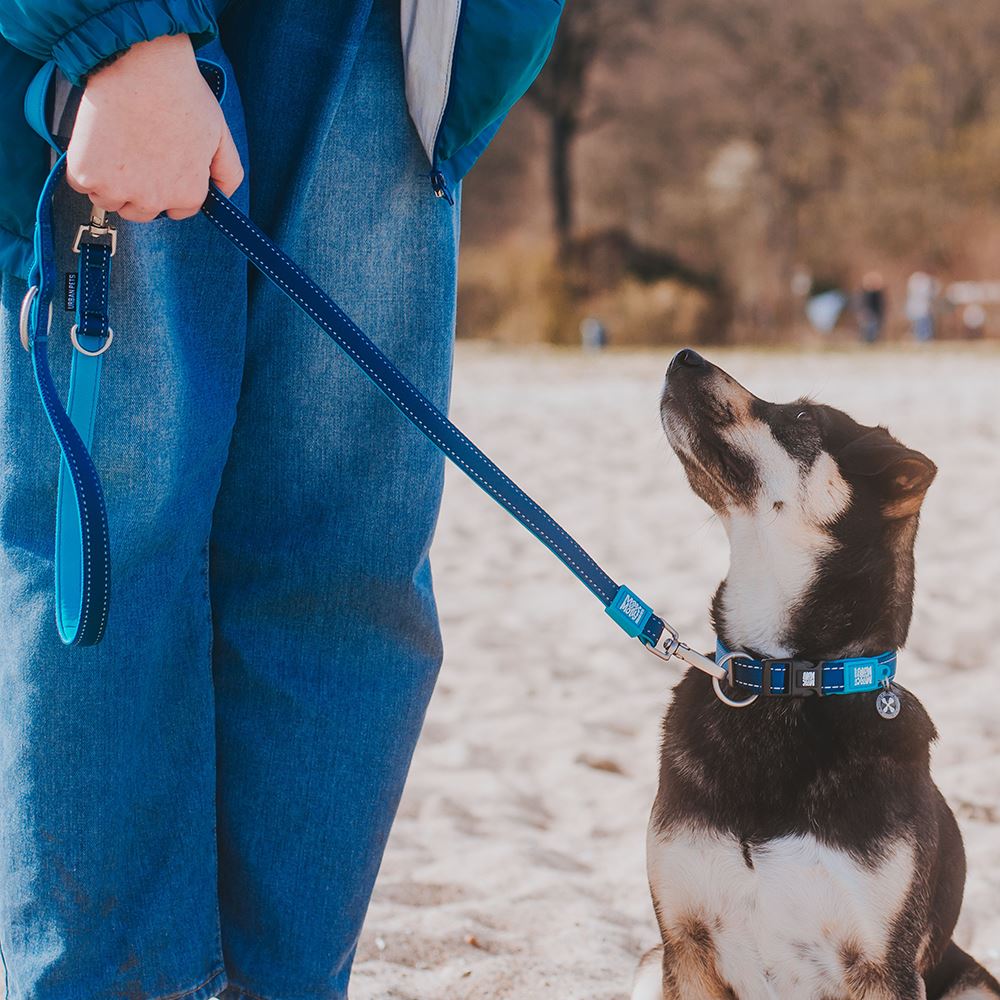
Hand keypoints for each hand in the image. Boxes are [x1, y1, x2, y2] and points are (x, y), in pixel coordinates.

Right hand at [66, 33, 243, 221]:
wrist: (141, 62)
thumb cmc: (182, 94)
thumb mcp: (221, 136)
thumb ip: (228, 173)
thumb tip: (222, 196)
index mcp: (188, 195)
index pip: (175, 210)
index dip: (168, 185)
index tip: (159, 163)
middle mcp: (153, 201)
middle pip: (140, 211)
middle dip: (138, 188)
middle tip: (136, 151)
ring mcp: (117, 189)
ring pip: (109, 200)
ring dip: (109, 181)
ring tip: (117, 144)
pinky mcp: (86, 174)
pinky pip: (82, 184)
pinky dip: (84, 167)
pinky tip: (97, 142)